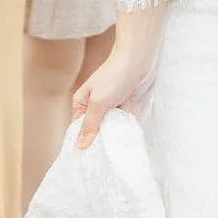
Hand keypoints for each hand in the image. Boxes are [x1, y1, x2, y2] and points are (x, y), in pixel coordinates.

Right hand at [71, 29, 158, 148]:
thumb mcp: (99, 102)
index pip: (78, 129)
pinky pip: (124, 122)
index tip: (89, 158)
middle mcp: (94, 106)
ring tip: (120, 140)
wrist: (138, 59)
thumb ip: (90, 124)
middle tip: (107, 153)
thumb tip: (80, 145)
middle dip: (103, 138)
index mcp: (81, 104)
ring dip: (117, 131)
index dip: (83, 142)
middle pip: (96, 130)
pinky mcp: (124, 106)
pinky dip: (127, 124)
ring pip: (112, 127)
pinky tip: (130, 129)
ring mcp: (110, 106)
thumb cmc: (115, 76)